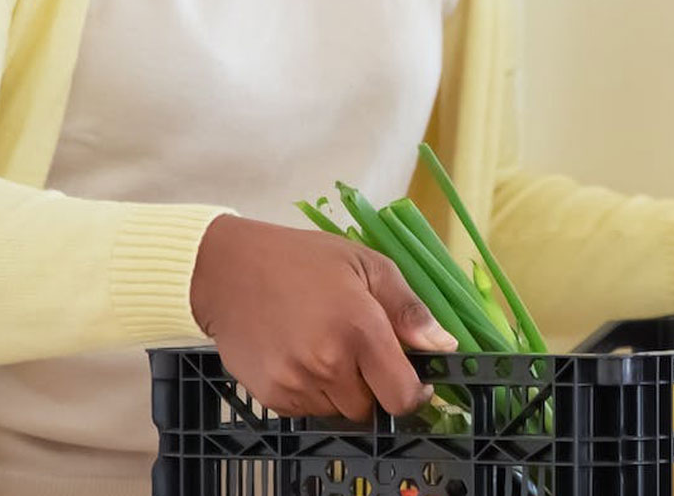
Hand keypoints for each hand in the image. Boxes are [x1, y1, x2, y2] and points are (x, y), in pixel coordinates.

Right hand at [190, 215, 455, 420]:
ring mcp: (296, 384)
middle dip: (375, 386)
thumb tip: (445, 346)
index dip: (415, 393)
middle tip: (360, 350)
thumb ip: (408, 310)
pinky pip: (308, 411)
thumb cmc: (303, 260)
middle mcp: (328, 364)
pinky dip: (313, 393)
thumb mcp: (366, 264)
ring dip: (343, 390)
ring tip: (327, 347)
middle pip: (370, 408)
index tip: (413, 378)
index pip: (402, 396)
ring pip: (339, 411)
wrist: (229, 271)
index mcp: (359, 329)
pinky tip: (302, 356)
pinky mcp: (271, 397)